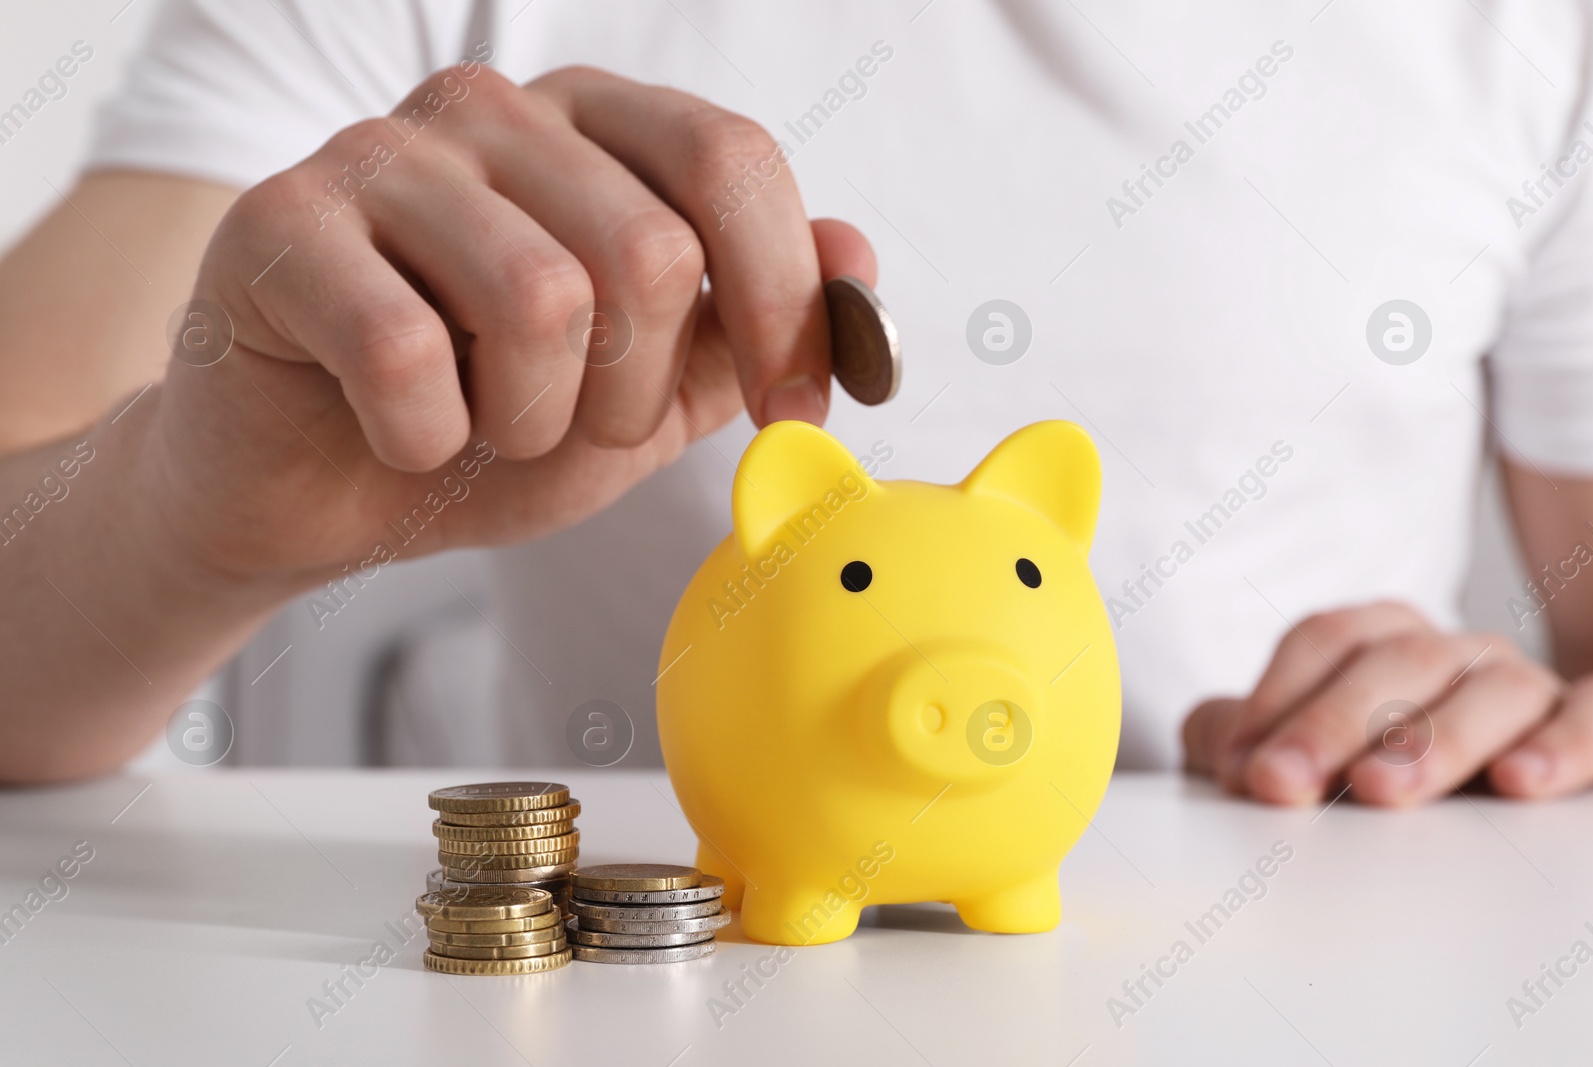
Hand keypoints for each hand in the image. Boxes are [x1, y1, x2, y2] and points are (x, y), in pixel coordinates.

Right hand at [143, 63, 872, 583]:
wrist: (317, 495)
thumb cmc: (486, 426)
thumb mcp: (650, 390)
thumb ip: (747, 325)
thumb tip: (857, 255)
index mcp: (591, 128)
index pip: (730, 161)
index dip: (785, 302)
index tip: (792, 409)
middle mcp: (489, 112)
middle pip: (647, 247)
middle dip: (633, 392)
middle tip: (574, 429)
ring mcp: (376, 155)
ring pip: (539, 300)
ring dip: (531, 421)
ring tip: (486, 426)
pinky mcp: (276, 225)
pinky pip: (404, 352)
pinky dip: (424, 439)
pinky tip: (399, 434)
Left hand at [1182, 600, 1592, 804]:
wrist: (1494, 782)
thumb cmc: (1375, 764)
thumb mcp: (1302, 748)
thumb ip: (1240, 739)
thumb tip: (1216, 751)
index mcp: (1381, 637)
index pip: (1324, 641)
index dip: (1275, 699)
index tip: (1238, 767)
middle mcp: (1454, 650)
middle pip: (1394, 664)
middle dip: (1328, 725)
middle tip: (1279, 784)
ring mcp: (1523, 686)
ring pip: (1489, 693)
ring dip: (1431, 741)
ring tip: (1380, 789)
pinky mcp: (1584, 727)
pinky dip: (1565, 744)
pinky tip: (1523, 780)